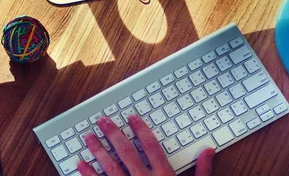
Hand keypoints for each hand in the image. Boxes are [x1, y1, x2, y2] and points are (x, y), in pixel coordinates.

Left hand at [77, 115, 214, 175]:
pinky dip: (88, 174)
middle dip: (113, 134)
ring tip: (88, 138)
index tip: (131, 118)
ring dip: (97, 151)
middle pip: (126, 152)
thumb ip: (202, 171)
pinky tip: (80, 164)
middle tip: (102, 121)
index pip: (150, 145)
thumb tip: (208, 151)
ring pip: (110, 167)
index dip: (141, 129)